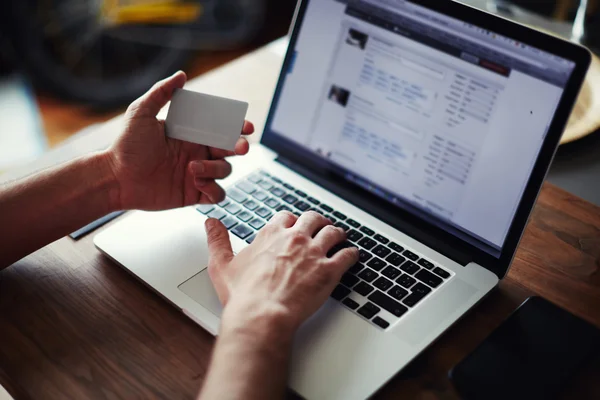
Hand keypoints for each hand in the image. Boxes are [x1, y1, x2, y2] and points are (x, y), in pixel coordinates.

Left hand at [105, 71, 254, 210]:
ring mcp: (197, 173)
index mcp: (190, 133)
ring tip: (192, 169)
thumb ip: (162, 93)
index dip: (237, 127)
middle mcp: (197, 152)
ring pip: (225, 171)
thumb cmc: (126, 146)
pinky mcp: (193, 193)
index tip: (246, 127)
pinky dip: (214, 190)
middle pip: (230, 149)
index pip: (221, 128)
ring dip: (215, 169)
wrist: (115, 178)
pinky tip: (197, 184)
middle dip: (239, 147)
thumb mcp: (141, 112)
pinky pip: (217, 194)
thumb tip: (181, 75)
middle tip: (240, 147)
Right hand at [205, 211, 359, 336]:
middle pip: (313, 218)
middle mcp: (295, 238)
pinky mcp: (329, 270)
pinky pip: (347, 255)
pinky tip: (352, 256)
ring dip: (337, 234)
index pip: (286, 217)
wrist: (262, 315)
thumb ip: (216, 240)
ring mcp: (314, 252)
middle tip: (321, 227)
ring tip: (340, 237)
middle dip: (318, 222)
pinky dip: (351, 254)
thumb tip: (211, 223)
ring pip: (333, 232)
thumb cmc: (243, 295)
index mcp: (271, 234)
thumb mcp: (221, 264)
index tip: (294, 226)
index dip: (292, 221)